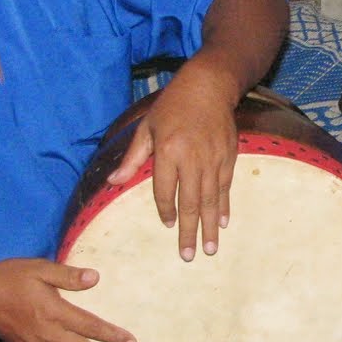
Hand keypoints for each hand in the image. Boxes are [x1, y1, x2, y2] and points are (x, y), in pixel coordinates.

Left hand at [107, 65, 240, 260]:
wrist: (209, 86)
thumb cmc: (172, 106)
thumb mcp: (147, 128)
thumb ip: (132, 158)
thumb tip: (113, 183)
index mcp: (168, 152)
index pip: (165, 191)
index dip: (165, 210)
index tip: (166, 225)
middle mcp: (192, 159)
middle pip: (190, 202)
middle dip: (189, 231)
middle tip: (190, 255)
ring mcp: (213, 159)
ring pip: (211, 199)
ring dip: (210, 226)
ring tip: (210, 248)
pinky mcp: (228, 157)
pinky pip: (225, 188)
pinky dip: (223, 206)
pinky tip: (222, 222)